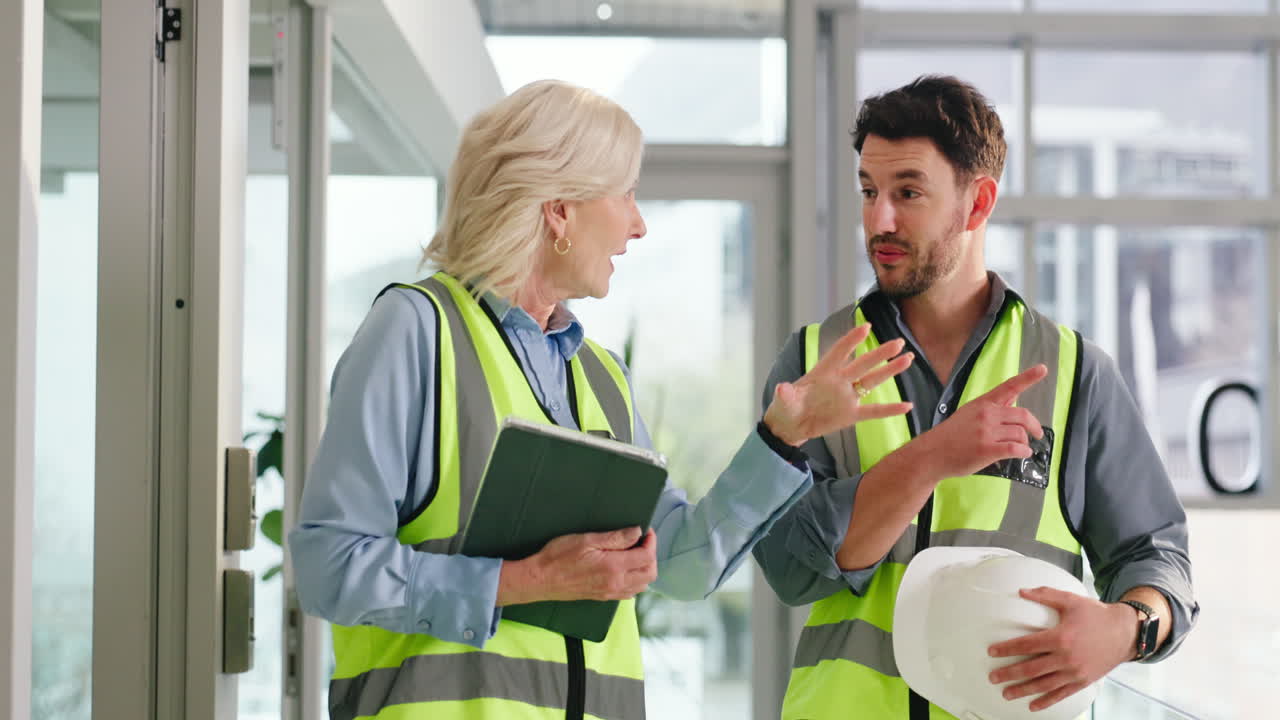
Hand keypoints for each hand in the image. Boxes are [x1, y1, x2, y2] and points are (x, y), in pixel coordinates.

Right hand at [496, 526, 656, 605]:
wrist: (540, 580)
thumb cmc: (558, 557)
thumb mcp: (586, 540)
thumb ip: (614, 538)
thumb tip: (636, 532)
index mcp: (613, 567)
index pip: (647, 556)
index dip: (651, 541)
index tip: (646, 531)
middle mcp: (616, 582)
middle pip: (650, 573)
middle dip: (651, 555)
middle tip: (642, 541)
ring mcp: (610, 592)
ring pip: (642, 585)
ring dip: (645, 569)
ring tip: (635, 553)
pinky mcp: (604, 597)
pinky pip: (630, 592)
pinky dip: (636, 581)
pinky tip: (626, 569)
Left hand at [763, 323, 914, 446]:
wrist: (790, 426)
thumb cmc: (786, 407)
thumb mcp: (784, 400)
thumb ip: (786, 394)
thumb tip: (782, 388)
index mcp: (823, 372)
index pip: (839, 351)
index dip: (851, 340)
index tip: (866, 327)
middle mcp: (839, 381)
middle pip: (863, 363)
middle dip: (880, 353)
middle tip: (898, 341)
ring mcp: (847, 397)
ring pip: (872, 381)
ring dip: (890, 371)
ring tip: (908, 358)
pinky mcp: (851, 415)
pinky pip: (873, 411)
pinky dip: (890, 410)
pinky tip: (907, 406)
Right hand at [912, 364, 1048, 478]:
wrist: (930, 454)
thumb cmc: (950, 436)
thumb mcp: (969, 414)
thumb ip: (992, 407)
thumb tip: (1014, 396)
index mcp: (982, 403)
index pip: (1009, 386)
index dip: (1028, 377)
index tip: (1043, 369)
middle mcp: (986, 414)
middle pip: (1023, 415)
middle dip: (1034, 426)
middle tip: (1037, 434)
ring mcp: (986, 432)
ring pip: (1020, 433)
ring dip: (1026, 443)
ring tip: (1022, 449)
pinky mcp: (987, 449)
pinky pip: (1015, 448)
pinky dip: (1024, 452)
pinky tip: (1023, 454)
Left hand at [987, 587, 1136, 710]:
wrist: (1125, 632)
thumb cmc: (1096, 614)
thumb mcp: (1071, 601)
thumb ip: (1045, 595)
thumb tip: (1021, 591)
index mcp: (1061, 637)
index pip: (1026, 645)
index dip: (1007, 649)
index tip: (992, 652)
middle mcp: (1066, 658)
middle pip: (1031, 669)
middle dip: (1009, 674)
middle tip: (993, 677)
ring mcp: (1075, 672)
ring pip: (1043, 685)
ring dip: (1023, 690)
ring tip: (1006, 693)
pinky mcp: (1083, 681)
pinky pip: (1061, 694)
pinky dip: (1046, 701)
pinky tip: (1033, 705)